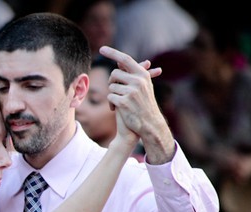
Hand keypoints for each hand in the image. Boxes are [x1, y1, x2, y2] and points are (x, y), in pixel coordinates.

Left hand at [99, 46, 175, 163]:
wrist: (148, 124)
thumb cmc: (143, 104)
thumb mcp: (141, 86)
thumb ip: (131, 73)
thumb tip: (118, 59)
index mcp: (143, 75)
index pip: (125, 59)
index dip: (113, 52)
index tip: (102, 48)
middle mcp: (138, 81)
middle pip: (114, 73)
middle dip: (112, 82)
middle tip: (116, 91)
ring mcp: (132, 91)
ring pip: (111, 86)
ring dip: (112, 95)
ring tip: (120, 103)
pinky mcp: (124, 102)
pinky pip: (109, 97)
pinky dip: (111, 104)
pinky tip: (117, 110)